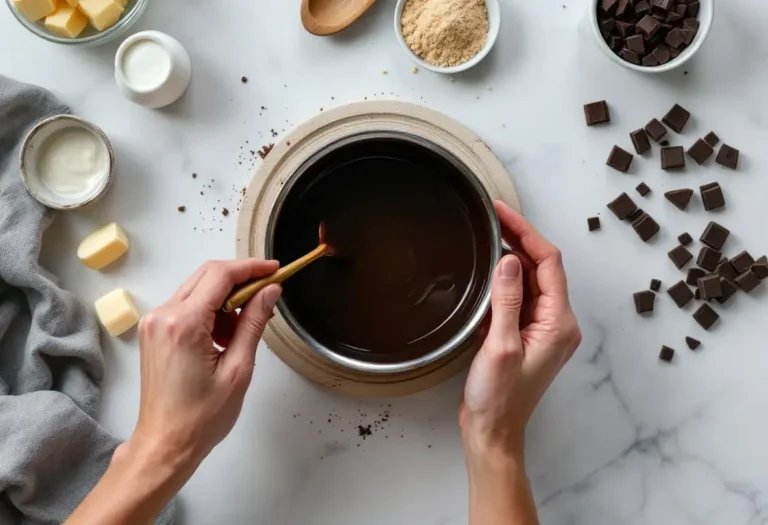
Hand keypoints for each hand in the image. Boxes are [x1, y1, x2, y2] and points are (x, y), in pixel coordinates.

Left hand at [128, 259, 281, 467]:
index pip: (220, 276)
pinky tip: (225, 336)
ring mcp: (154, 323)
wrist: (165, 443)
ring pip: (197, 289)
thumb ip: (253, 323)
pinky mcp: (153, 332)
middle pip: (206, 275)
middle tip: (268, 292)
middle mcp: (163, 315)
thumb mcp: (239, 369)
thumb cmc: (202, 416)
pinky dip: (209, 311)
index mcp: (184, 324)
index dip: (251, 268)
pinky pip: (186, 305)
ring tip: (245, 328)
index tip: (275, 270)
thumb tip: (270, 291)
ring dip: (225, 298)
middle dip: (240, 279)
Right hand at [460, 201, 580, 458]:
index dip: (526, 232)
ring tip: (488, 235)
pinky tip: (488, 270)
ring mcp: (542, 329)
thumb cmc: (498, 397)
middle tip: (492, 217)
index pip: (549, 263)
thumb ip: (508, 299)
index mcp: (559, 323)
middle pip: (543, 268)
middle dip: (519, 239)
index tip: (501, 212)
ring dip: (512, 258)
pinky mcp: (526, 335)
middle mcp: (557, 323)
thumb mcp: (501, 345)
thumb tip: (510, 259)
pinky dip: (506, 280)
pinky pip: (520, 298)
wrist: (492, 431)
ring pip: (531, 281)